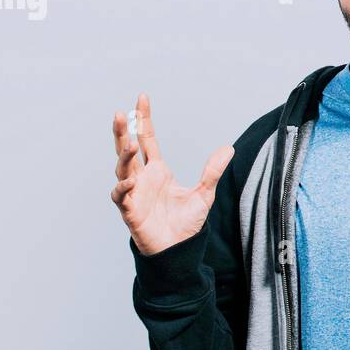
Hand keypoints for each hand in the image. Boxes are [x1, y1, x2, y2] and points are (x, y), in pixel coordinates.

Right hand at [110, 92, 234, 255]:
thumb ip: (213, 171)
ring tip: (129, 144)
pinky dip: (123, 188)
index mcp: (157, 170)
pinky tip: (130, 181)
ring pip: (122, 169)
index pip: (147, 139)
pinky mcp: (130, 211)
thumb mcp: (204, 194)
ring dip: (124, 156)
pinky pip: (121, 196)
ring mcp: (133, 193)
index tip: (141, 98)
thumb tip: (229, 149)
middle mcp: (142, 178)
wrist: (179, 251)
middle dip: (123, 131)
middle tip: (122, 113)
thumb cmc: (186, 224)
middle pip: (127, 149)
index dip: (143, 120)